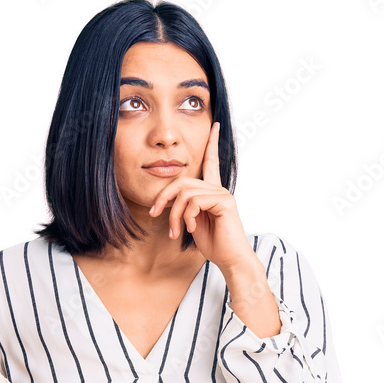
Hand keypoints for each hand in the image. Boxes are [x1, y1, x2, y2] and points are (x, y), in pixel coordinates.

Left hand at [147, 121, 252, 272]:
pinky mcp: (224, 202)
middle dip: (163, 197)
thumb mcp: (193, 222)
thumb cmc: (213, 242)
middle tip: (154, 213)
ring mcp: (222, 194)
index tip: (214, 124)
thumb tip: (171, 202)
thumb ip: (185, 207)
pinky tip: (191, 228)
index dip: (212, 143)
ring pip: (185, 193)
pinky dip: (187, 217)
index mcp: (211, 191)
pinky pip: (195, 202)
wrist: (229, 258)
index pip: (210, 162)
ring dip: (175, 214)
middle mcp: (218, 188)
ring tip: (176, 231)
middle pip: (182, 182)